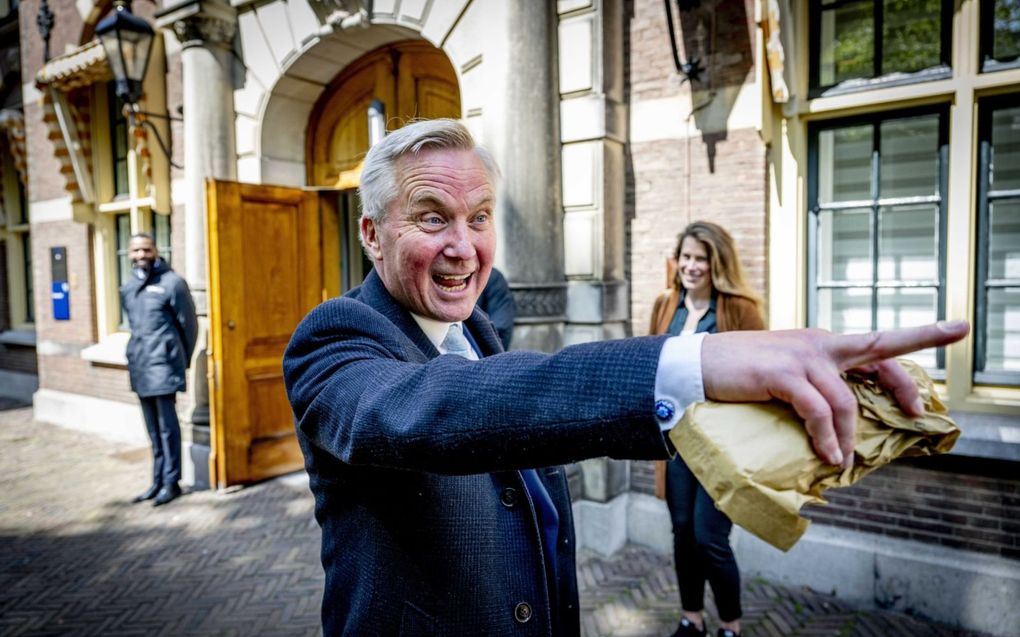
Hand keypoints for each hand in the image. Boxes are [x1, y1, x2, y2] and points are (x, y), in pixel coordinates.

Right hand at [700, 321, 969, 465]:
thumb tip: (832, 421)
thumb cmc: (736, 373)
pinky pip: (817, 410)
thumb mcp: (781, 374)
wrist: (695, 364)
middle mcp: (818, 343)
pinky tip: (826, 454)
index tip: (950, 341)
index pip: (875, 343)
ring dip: (847, 436)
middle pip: (879, 348)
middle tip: (922, 409)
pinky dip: (825, 435)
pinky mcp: (781, 374)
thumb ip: (810, 386)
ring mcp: (801, 356)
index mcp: (820, 343)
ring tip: (841, 459)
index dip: (915, 344)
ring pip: (844, 399)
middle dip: (913, 366)